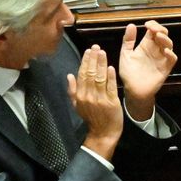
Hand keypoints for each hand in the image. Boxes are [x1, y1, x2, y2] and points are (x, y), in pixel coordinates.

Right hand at [68, 45, 122, 159]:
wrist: (103, 133)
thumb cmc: (91, 118)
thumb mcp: (77, 105)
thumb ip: (72, 90)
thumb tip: (69, 75)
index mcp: (80, 95)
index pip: (82, 75)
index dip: (85, 62)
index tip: (88, 51)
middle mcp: (89, 96)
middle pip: (90, 74)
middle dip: (93, 59)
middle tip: (96, 47)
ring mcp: (100, 99)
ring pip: (100, 78)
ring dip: (101, 64)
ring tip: (102, 52)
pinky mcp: (111, 102)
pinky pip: (110, 87)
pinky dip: (110, 77)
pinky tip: (111, 67)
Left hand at [118, 21, 176, 120]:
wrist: (132, 90)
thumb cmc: (129, 73)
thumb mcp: (125, 55)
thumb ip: (128, 41)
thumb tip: (131, 25)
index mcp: (146, 45)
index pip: (153, 30)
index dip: (153, 25)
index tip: (147, 24)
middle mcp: (155, 50)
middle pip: (163, 35)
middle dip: (160, 29)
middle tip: (153, 28)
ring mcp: (161, 58)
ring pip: (169, 45)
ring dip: (165, 39)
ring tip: (158, 36)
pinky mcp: (165, 68)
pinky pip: (172, 59)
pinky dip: (171, 54)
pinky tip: (165, 51)